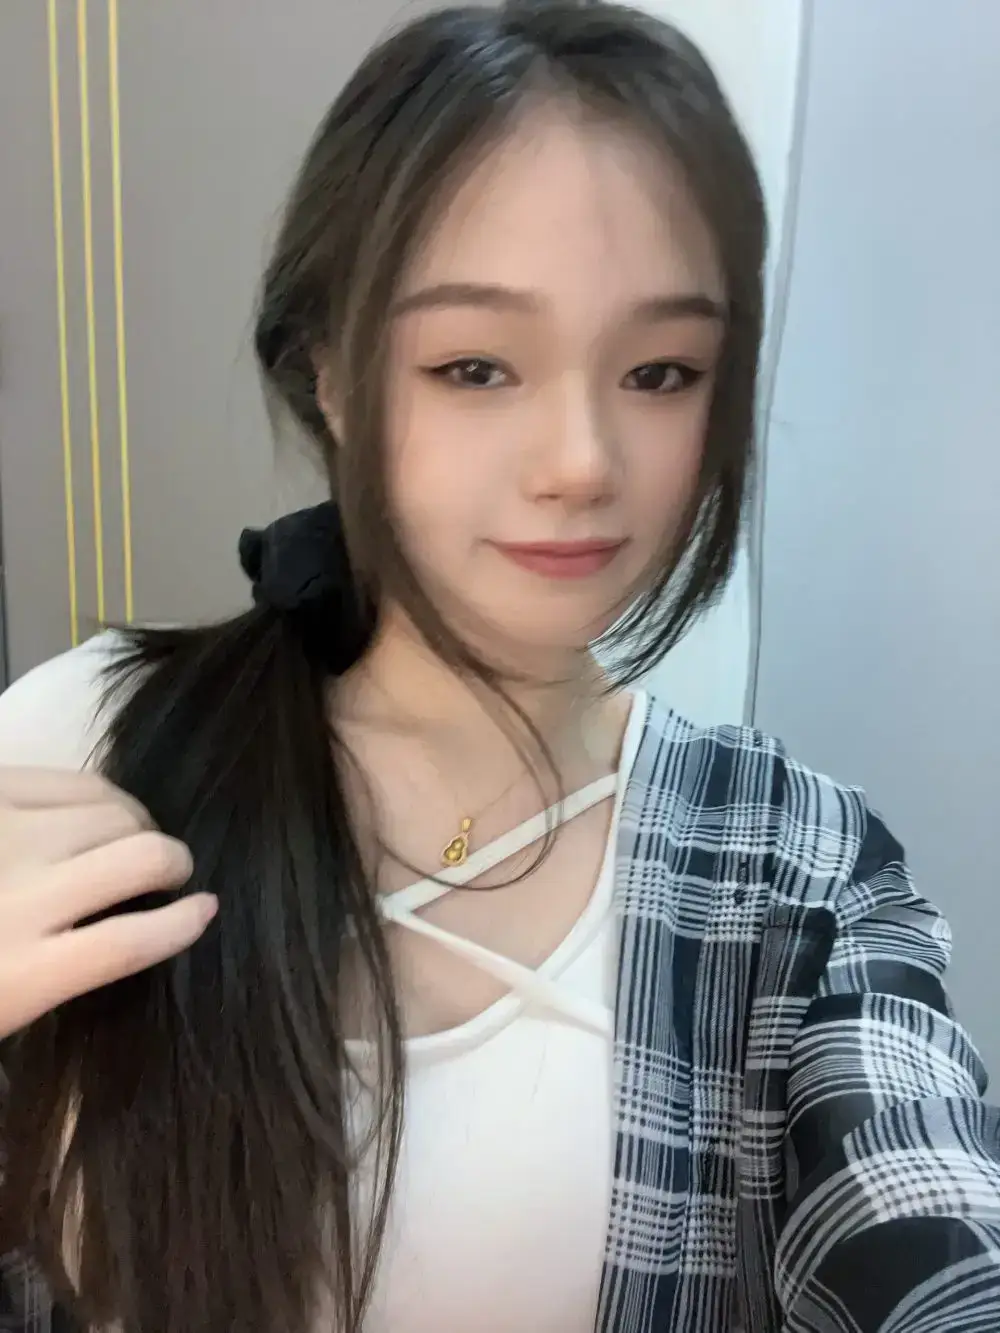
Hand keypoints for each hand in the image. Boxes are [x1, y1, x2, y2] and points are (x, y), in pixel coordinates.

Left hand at [0, 767, 215, 1038]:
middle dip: (174, 863)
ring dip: (141, 825)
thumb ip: (45, 972)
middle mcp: (26, 899)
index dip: (182, 924)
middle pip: (143, 861)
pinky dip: (104, 794)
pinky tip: (98, 807)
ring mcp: (7, 834)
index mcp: (21, 974)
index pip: (134, 943)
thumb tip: (113, 929)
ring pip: (118, 813)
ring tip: (135, 834)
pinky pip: (77, 780)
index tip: (207, 910)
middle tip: (173, 872)